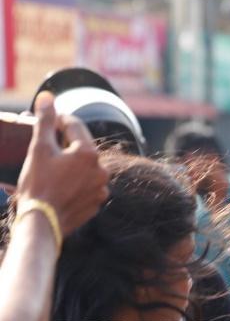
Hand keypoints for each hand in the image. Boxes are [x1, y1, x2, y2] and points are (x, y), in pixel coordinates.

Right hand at [17, 91, 108, 235]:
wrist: (42, 223)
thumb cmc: (38, 185)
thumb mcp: (39, 149)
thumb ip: (46, 121)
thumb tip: (48, 97)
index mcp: (89, 153)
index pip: (75, 125)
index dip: (58, 120)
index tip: (45, 121)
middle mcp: (101, 169)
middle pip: (81, 147)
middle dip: (63, 143)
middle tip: (44, 146)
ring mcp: (101, 187)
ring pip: (84, 167)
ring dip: (70, 163)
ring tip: (50, 168)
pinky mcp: (97, 202)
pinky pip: (86, 184)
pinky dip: (74, 181)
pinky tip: (59, 184)